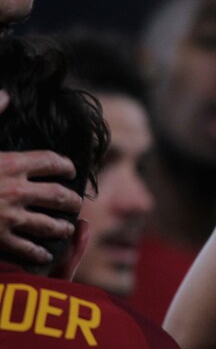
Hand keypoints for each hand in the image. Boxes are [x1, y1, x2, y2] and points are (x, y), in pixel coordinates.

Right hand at [0, 90, 83, 263]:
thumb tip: (5, 94)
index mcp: (10, 163)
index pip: (51, 162)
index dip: (65, 165)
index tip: (71, 170)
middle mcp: (15, 190)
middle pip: (58, 195)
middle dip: (71, 200)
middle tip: (76, 203)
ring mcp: (8, 217)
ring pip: (49, 224)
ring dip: (61, 226)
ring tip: (66, 227)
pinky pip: (27, 248)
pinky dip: (39, 252)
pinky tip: (45, 253)